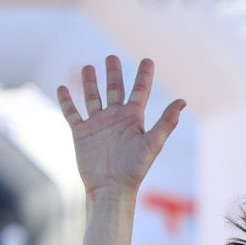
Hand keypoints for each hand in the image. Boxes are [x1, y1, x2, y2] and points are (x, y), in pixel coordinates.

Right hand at [56, 55, 183, 198]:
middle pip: (115, 89)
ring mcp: (98, 124)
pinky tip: (62, 87)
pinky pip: (72, 112)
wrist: (110, 187)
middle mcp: (116, 118)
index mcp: (133, 119)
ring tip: (88, 66)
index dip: (144, 75)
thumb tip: (183, 100)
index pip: (140, 91)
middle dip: (113, 73)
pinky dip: (67, 100)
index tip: (148, 60)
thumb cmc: (134, 168)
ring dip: (90, 82)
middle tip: (111, 57)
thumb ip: (166, 122)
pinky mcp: (81, 132)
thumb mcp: (152, 143)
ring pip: (92, 97)